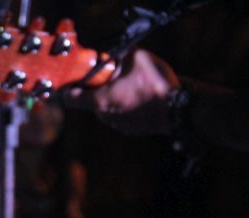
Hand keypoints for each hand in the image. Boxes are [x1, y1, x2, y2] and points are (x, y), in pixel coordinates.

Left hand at [65, 49, 179, 135]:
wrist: (179, 111)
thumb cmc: (155, 84)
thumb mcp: (137, 58)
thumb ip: (119, 55)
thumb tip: (114, 55)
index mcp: (99, 101)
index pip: (69, 98)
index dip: (69, 88)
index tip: (74, 80)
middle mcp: (104, 116)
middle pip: (91, 100)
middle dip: (98, 88)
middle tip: (113, 76)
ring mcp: (116, 125)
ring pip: (107, 107)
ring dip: (114, 96)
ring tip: (133, 85)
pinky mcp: (129, 130)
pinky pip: (121, 114)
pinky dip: (126, 105)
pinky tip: (141, 97)